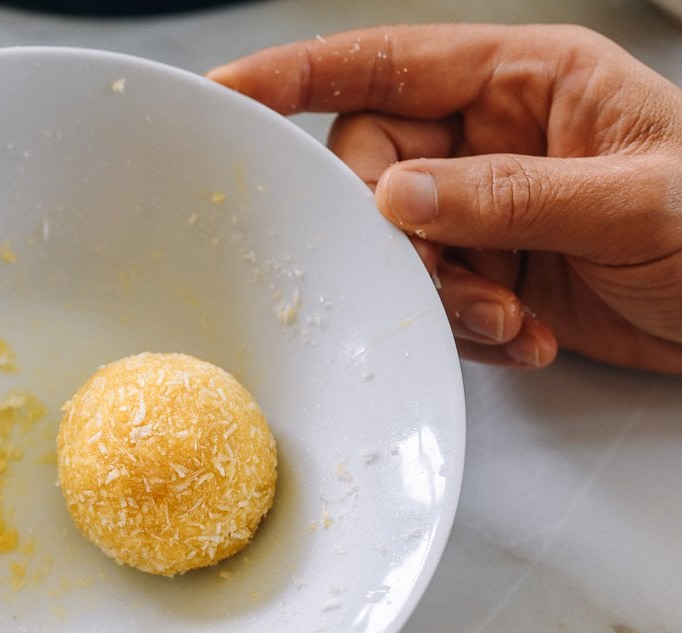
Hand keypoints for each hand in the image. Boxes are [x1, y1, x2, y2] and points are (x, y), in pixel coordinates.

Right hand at [209, 24, 681, 373]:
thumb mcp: (632, 201)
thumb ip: (509, 196)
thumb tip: (399, 195)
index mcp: (525, 81)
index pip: (385, 64)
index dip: (298, 73)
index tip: (231, 92)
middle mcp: (492, 137)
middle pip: (373, 170)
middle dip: (399, 237)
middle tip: (449, 280)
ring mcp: (487, 206)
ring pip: (397, 245)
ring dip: (439, 296)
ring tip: (506, 320)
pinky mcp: (490, 271)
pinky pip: (433, 296)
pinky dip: (466, 329)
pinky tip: (526, 338)